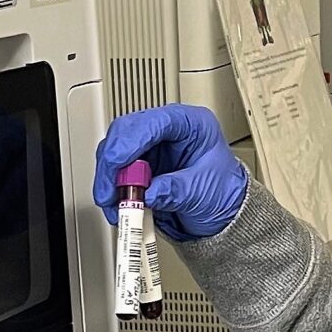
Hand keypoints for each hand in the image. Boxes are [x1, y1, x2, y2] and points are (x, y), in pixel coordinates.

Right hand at [93, 105, 246, 242]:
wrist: (222, 210)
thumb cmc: (223, 192)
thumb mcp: (203, 192)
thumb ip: (175, 191)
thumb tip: (147, 193)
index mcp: (191, 124)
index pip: (155, 121)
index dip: (131, 140)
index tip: (116, 162)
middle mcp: (167, 130)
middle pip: (126, 131)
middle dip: (113, 163)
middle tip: (109, 192)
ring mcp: (151, 145)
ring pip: (115, 148)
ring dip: (109, 177)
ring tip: (113, 204)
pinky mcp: (139, 162)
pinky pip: (115, 168)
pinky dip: (111, 186)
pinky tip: (115, 202)